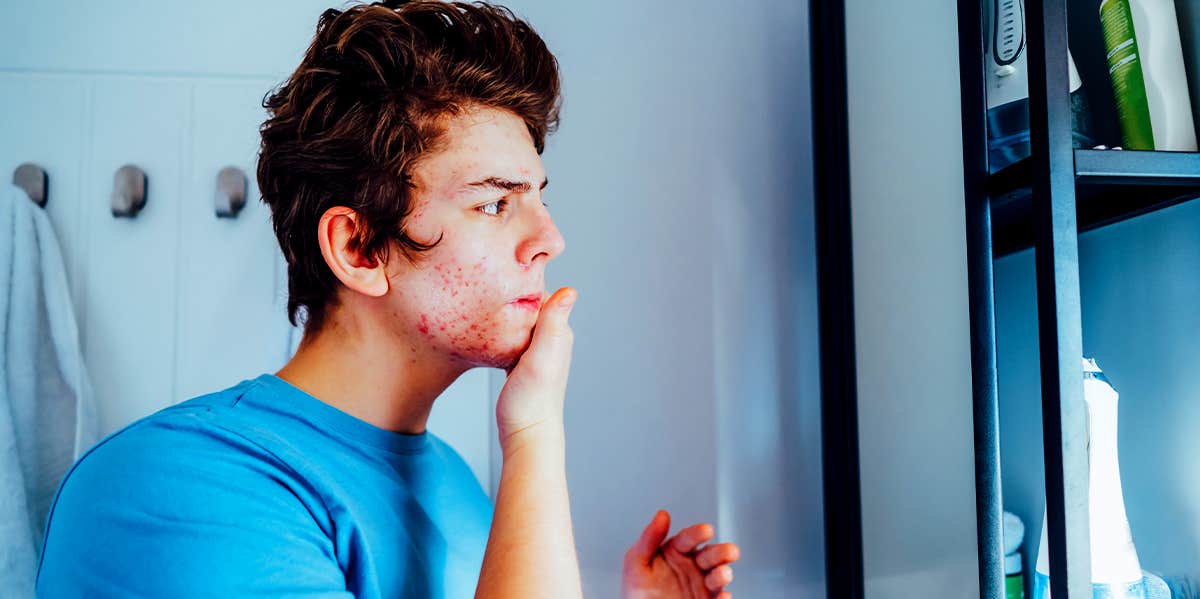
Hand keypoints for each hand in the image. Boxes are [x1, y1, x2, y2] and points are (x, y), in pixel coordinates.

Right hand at [494, 287, 576, 450]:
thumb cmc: (532, 399)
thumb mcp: (541, 356)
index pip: (540, 294)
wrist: (525, 433)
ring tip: (481, 308)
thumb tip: (570, 291)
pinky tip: (484, 334)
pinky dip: (498, 333)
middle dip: (509, 298)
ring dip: (503, 315)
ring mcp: (536, 352)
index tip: (499, 277)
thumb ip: (553, 323)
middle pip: (527, 307)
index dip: (520, 284)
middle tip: (484, 292)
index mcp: (558, 333)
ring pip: (517, 322)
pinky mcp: (521, 364)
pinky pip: (509, 338)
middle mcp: (550, 340)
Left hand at [621, 510, 740, 598]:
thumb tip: (662, 515)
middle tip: (729, 552)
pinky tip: (723, 596)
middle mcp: (692, 565)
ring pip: (718, 576)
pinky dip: (723, 598)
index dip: (698, 533)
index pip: (689, 538)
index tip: (706, 530)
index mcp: (676, 551)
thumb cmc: (637, 590)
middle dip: (721, 552)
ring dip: (723, 573)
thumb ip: (649, 538)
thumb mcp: (636, 561)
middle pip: (710, 555)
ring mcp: (700, 584)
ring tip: (722, 574)